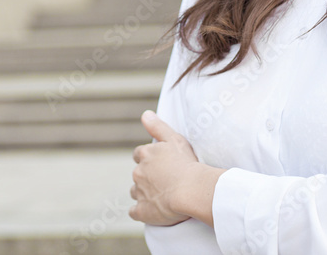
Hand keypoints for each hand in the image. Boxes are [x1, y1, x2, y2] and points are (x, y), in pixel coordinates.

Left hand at [129, 110, 199, 225]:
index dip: (148, 159)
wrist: (191, 190)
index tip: (159, 164)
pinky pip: (135, 212)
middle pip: (138, 174)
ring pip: (136, 192)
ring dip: (144, 193)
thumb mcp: (175, 139)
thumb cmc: (187, 164)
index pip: (139, 154)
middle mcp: (138, 172)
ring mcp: (139, 193)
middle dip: (147, 177)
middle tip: (165, 181)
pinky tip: (152, 212)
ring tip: (162, 196)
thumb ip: (158, 126)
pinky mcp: (142, 211)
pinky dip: (141, 211)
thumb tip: (145, 114)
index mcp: (145, 155)